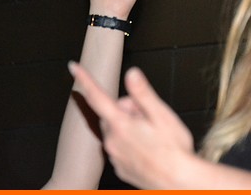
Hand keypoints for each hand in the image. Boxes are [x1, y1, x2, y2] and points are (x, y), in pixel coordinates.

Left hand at [68, 62, 195, 188]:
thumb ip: (143, 93)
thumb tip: (131, 74)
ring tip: (154, 136)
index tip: (73, 67)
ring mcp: (115, 156)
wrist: (178, 182)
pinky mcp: (120, 168)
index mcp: (121, 125)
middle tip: (151, 117)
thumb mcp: (162, 115)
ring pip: (117, 131)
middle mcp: (113, 141)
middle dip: (128, 110)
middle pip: (113, 113)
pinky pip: (121, 148)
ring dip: (130, 128)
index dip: (85, 80)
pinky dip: (132, 144)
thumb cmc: (173, 150)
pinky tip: (150, 149)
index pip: (97, 97)